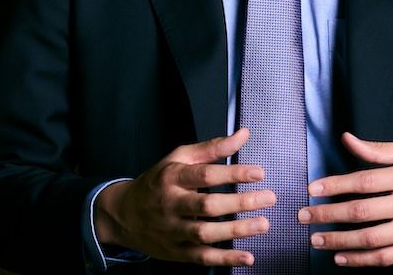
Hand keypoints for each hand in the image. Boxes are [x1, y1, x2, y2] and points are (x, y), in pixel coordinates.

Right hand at [94, 127, 275, 267]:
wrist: (124, 214)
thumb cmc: (158, 181)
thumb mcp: (179, 158)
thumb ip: (213, 148)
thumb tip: (243, 134)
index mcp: (172, 177)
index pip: (205, 174)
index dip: (233, 173)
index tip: (259, 173)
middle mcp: (170, 204)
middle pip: (207, 205)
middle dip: (240, 203)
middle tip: (268, 198)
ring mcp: (172, 230)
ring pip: (205, 233)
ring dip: (236, 231)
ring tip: (263, 224)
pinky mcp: (176, 251)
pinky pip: (202, 256)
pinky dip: (225, 258)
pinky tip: (248, 256)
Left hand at [298, 132, 392, 266]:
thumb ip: (380, 150)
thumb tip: (347, 139)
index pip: (364, 180)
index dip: (335, 185)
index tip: (312, 190)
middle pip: (362, 212)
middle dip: (328, 215)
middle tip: (304, 216)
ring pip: (371, 239)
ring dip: (339, 241)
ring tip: (316, 240)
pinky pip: (386, 259)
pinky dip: (361, 261)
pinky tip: (342, 257)